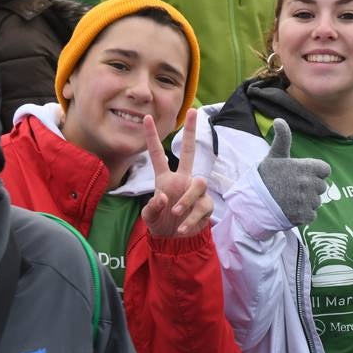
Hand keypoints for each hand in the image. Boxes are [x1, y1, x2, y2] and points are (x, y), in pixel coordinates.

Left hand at [142, 110, 210, 237]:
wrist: (176, 240)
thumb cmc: (160, 223)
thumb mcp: (149, 217)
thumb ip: (152, 207)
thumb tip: (162, 197)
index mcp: (165, 179)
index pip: (157, 155)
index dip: (151, 137)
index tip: (146, 118)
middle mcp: (182, 180)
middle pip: (189, 152)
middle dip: (191, 132)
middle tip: (194, 111)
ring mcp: (195, 191)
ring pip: (199, 183)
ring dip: (186, 199)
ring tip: (175, 213)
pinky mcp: (206, 205)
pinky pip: (202, 206)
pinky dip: (191, 218)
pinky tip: (182, 227)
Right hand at [256, 118, 329, 226]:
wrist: (253, 202)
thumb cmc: (265, 177)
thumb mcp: (275, 155)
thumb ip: (283, 138)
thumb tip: (279, 119)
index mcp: (307, 167)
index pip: (325, 170)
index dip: (315, 173)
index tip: (301, 175)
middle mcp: (310, 183)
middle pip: (321, 187)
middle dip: (310, 188)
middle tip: (292, 188)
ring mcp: (307, 200)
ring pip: (316, 202)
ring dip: (306, 202)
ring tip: (289, 199)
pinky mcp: (304, 215)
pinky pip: (311, 215)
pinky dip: (303, 215)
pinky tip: (290, 209)